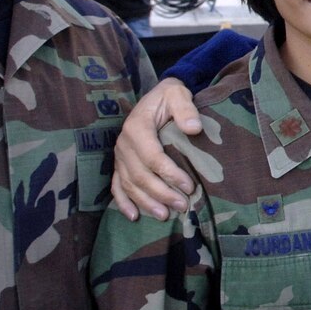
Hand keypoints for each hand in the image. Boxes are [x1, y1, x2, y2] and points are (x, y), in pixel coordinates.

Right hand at [110, 78, 199, 219]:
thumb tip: (194, 128)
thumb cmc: (169, 97)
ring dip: (146, 202)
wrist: (156, 97)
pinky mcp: (119, 164)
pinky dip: (123, 202)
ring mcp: (119, 155)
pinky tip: (134, 216)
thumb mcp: (177, 93)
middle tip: (182, 206)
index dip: (170, 174)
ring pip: (129, 184)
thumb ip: (185, 108)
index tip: (189, 186)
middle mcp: (124, 143)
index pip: (153, 156)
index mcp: (137, 127)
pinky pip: (116, 185)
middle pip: (140, 175)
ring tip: (164, 216)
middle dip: (161, 193)